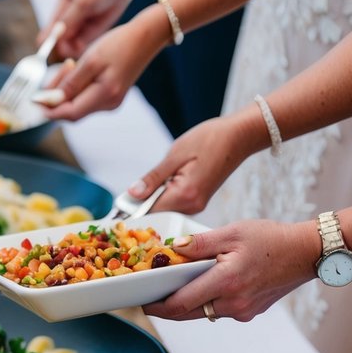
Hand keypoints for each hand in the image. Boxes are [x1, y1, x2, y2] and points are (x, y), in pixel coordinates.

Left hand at [41, 10, 168, 120]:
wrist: (146, 37)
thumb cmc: (119, 44)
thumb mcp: (91, 60)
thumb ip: (71, 82)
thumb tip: (52, 99)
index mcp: (105, 95)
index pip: (70, 113)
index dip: (49, 109)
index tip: (34, 101)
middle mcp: (108, 104)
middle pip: (72, 111)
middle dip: (55, 98)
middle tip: (48, 77)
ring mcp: (111, 101)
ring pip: (78, 104)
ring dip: (65, 90)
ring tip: (66, 66)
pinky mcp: (111, 95)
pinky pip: (87, 97)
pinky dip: (76, 87)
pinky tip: (76, 70)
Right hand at [44, 0, 135, 58]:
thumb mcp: (84, 1)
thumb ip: (70, 19)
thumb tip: (54, 37)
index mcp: (61, 8)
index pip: (48, 31)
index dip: (48, 43)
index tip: (53, 50)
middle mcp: (68, 19)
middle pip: (58, 41)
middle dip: (63, 47)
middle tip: (72, 49)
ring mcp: (79, 26)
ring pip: (70, 45)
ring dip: (73, 49)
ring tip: (80, 48)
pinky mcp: (91, 32)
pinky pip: (82, 45)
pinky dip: (82, 49)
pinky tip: (85, 47)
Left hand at [125, 114, 260, 215]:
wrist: (239, 136)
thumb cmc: (210, 139)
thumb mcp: (175, 155)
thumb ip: (153, 178)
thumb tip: (132, 194)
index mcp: (185, 195)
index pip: (150, 212)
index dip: (130, 213)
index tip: (112, 216)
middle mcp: (192, 206)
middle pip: (156, 214)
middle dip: (138, 209)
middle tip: (118, 207)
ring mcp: (196, 205)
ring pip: (164, 210)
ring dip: (150, 202)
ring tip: (135, 197)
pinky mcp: (198, 200)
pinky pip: (173, 204)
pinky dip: (161, 197)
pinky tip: (157, 188)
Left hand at [142, 219, 319, 322]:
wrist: (306, 253)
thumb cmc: (271, 239)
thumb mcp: (232, 233)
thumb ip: (199, 243)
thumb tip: (172, 248)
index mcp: (226, 282)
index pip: (181, 304)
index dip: (158, 307)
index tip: (143, 303)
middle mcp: (233, 303)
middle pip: (188, 314)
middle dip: (167, 309)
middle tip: (150, 300)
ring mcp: (242, 310)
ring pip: (203, 313)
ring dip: (188, 304)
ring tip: (175, 289)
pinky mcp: (250, 311)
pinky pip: (220, 310)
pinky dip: (208, 301)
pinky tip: (205, 286)